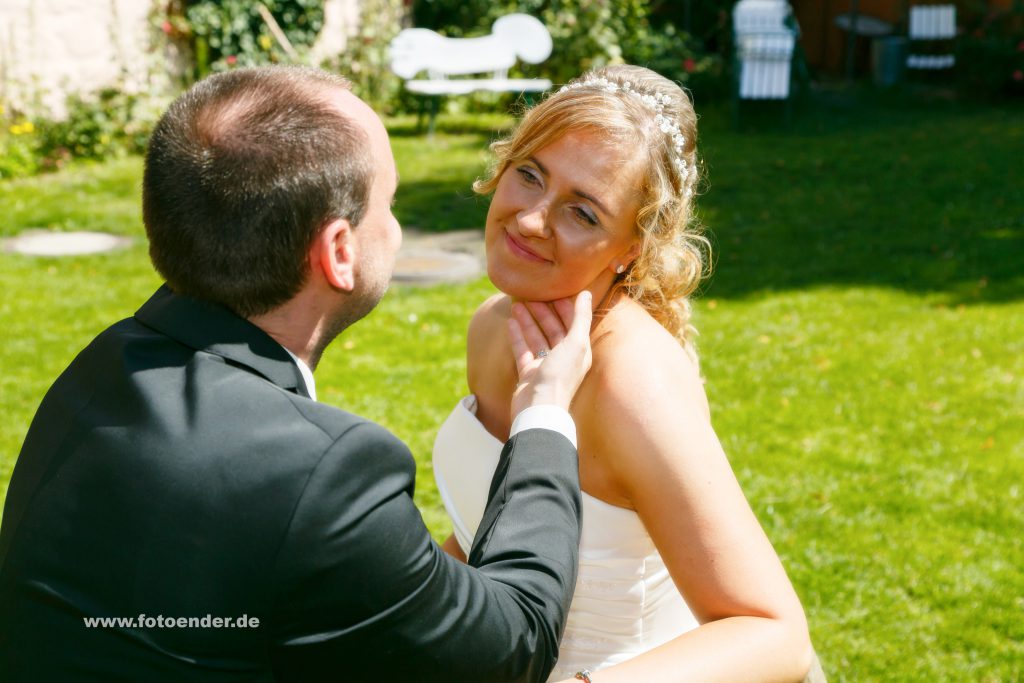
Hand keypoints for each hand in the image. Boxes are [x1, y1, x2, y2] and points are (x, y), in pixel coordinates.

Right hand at [508, 291, 592, 417]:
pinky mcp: (528, 374)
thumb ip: (581, 317)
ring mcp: (545, 367)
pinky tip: (510, 322)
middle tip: (530, 295)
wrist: (538, 408)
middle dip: (543, 312)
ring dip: (527, 321)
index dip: (565, 308)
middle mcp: (563, 359)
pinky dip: (517, 336)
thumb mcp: (575, 343)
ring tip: (516, 304)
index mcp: (579, 352)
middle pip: (553, 330)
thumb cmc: (560, 376)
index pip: (573, 324)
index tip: (554, 292)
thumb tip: (587, 293)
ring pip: (536, 338)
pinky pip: (522, 350)